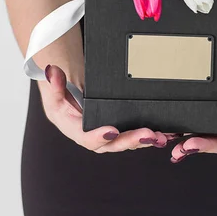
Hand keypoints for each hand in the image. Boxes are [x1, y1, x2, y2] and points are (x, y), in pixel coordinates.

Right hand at [39, 65, 170, 152]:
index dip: (99, 136)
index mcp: (74, 130)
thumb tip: (52, 71)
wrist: (67, 98)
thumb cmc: (61, 97)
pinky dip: (149, 137)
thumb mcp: (54, 89)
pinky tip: (164, 134)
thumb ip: (54, 83)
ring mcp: (107, 136)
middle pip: (112, 144)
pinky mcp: (119, 132)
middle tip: (148, 135)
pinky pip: (133, 137)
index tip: (112, 131)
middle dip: (131, 140)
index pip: (86, 138)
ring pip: (126, 143)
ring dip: (144, 141)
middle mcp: (93, 137)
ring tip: (161, 137)